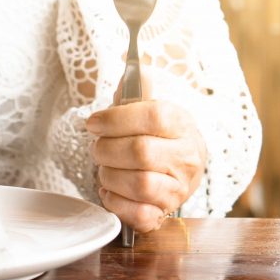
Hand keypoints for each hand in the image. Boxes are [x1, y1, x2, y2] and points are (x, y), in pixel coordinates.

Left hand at [86, 75, 205, 232]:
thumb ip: (136, 90)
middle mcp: (186, 157)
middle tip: (97, 148)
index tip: (93, 123)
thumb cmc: (157, 135)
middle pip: (140, 152)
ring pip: (140, 184)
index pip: (153, 116)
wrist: (181, 167)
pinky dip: (116, 204)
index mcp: (182, 124)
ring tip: (105, 169)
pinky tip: (110, 191)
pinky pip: (139, 215)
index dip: (116, 119)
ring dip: (110, 176)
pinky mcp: (166, 212)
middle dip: (107, 150)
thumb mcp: (149, 107)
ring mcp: (179, 188)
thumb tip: (131, 64)